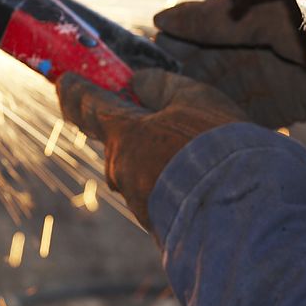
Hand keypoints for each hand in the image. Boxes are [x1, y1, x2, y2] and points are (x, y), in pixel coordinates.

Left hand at [57, 68, 247, 229]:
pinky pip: (161, 195)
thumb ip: (161, 86)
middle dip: (135, 131)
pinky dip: (175, 184)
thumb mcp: (194, 98)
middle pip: (120, 143)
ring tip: (200, 154)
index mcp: (124, 134)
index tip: (64, 80)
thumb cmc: (217, 143)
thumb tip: (137, 82)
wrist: (241, 205)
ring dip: (161, 160)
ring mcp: (138, 200)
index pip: (89, 107)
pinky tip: (203, 180)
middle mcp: (122, 170)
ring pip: (143, 171)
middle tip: (163, 119)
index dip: (75, 91)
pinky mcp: (158, 224)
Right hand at [154, 0, 305, 127]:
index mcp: (243, 17)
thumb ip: (214, 21)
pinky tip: (199, 138)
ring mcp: (265, 79)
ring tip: (159, 124)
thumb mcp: (264, 12)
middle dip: (173, 83)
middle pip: (199, 67)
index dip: (165, 47)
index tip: (135, 64)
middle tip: (139, 102)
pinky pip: (244, 118)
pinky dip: (223, 126)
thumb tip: (158, 20)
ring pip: (216, 96)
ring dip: (193, 109)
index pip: (193, 31)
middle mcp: (249, 47)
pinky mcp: (284, 107)